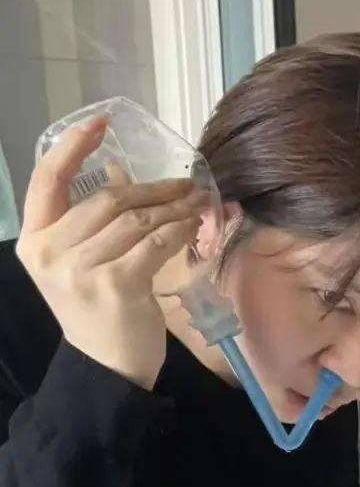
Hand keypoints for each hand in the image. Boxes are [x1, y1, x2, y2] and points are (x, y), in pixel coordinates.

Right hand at [17, 115, 203, 389]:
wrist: (108, 364)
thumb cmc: (98, 309)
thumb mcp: (83, 260)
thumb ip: (94, 219)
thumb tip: (117, 169)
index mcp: (34, 240)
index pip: (46, 180)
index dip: (73, 146)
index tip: (100, 122)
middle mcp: (50, 252)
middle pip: (105, 198)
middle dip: (152, 187)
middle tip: (184, 183)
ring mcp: (80, 270)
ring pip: (134, 219)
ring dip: (172, 207)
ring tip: (196, 201)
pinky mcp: (115, 285)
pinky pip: (154, 243)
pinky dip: (178, 231)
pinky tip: (194, 226)